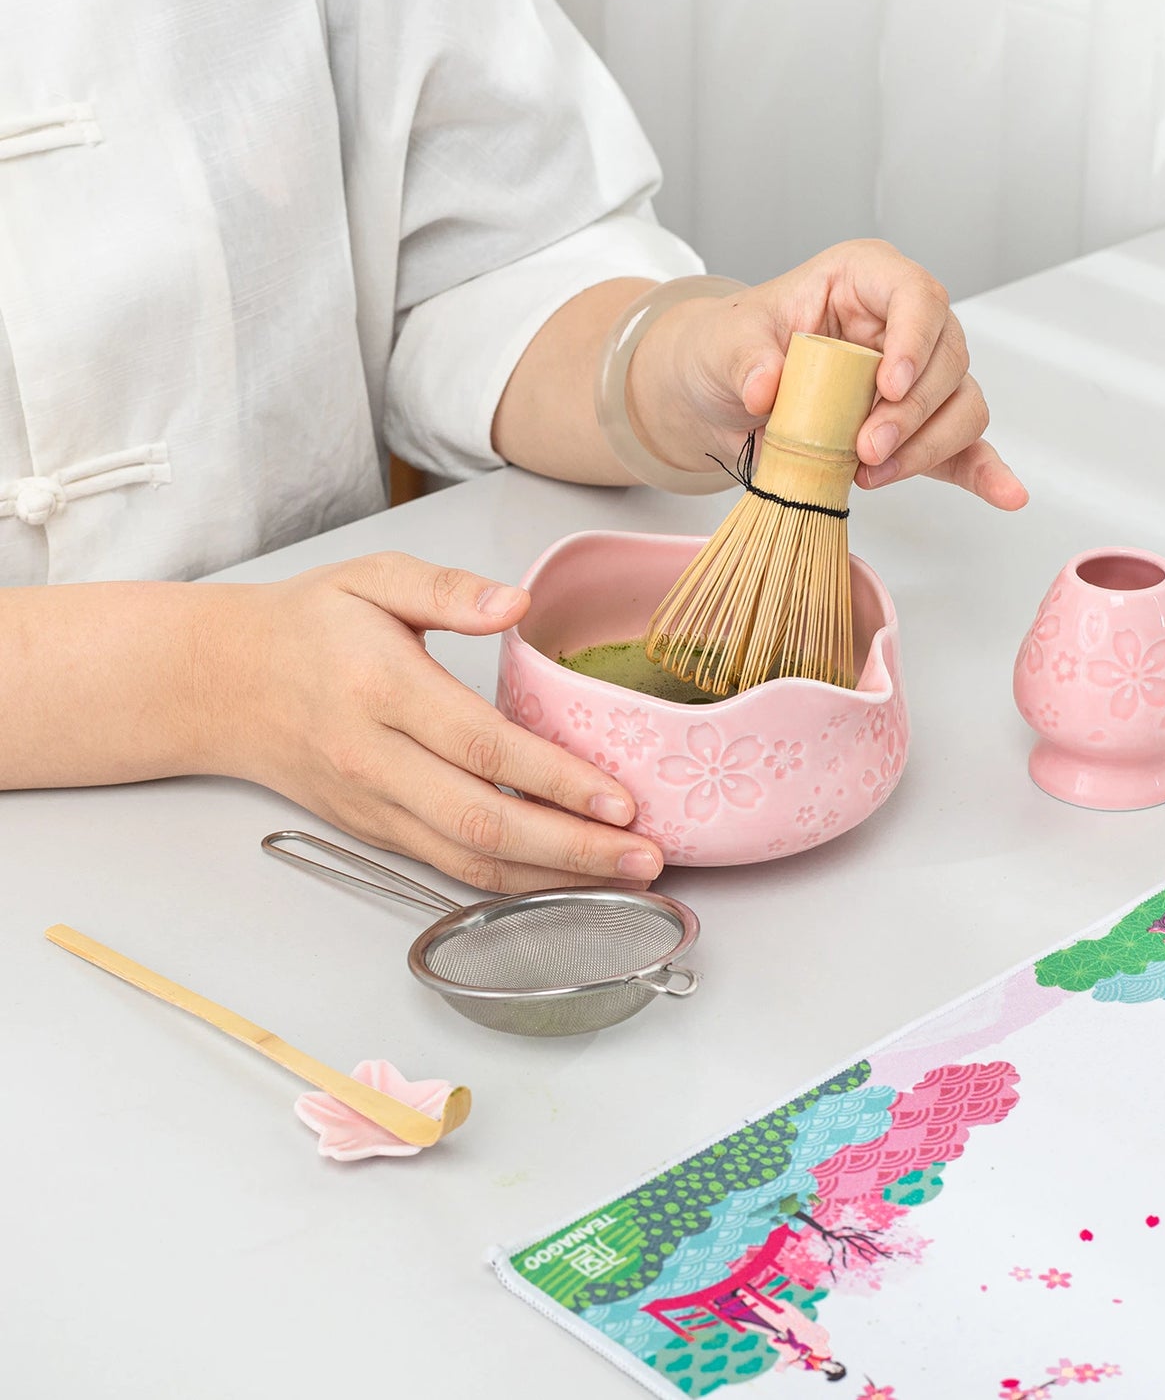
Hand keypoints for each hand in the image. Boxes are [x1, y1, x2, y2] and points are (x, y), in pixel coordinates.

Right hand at [207, 553, 663, 891]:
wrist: (222, 684)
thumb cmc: (306, 626)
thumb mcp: (371, 577)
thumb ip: (447, 587)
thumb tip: (515, 603)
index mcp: (383, 690)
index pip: (485, 748)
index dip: (558, 781)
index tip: (622, 799)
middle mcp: (376, 760)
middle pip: (484, 823)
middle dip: (574, 849)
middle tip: (646, 856)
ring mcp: (373, 806)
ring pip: (468, 862)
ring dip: (553, 880)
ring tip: (625, 880)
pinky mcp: (374, 831)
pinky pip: (448, 869)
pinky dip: (511, 884)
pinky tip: (563, 880)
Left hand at [629, 240, 1027, 507]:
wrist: (721, 395)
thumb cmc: (731, 350)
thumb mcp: (722, 344)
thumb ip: (745, 359)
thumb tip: (765, 386)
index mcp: (864, 279)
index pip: (916, 293)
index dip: (915, 338)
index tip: (890, 384)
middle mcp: (902, 322)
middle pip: (946, 357)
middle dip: (913, 410)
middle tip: (867, 448)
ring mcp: (916, 376)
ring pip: (960, 403)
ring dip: (928, 444)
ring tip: (873, 474)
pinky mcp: (916, 427)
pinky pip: (963, 446)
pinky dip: (984, 471)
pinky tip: (1005, 493)